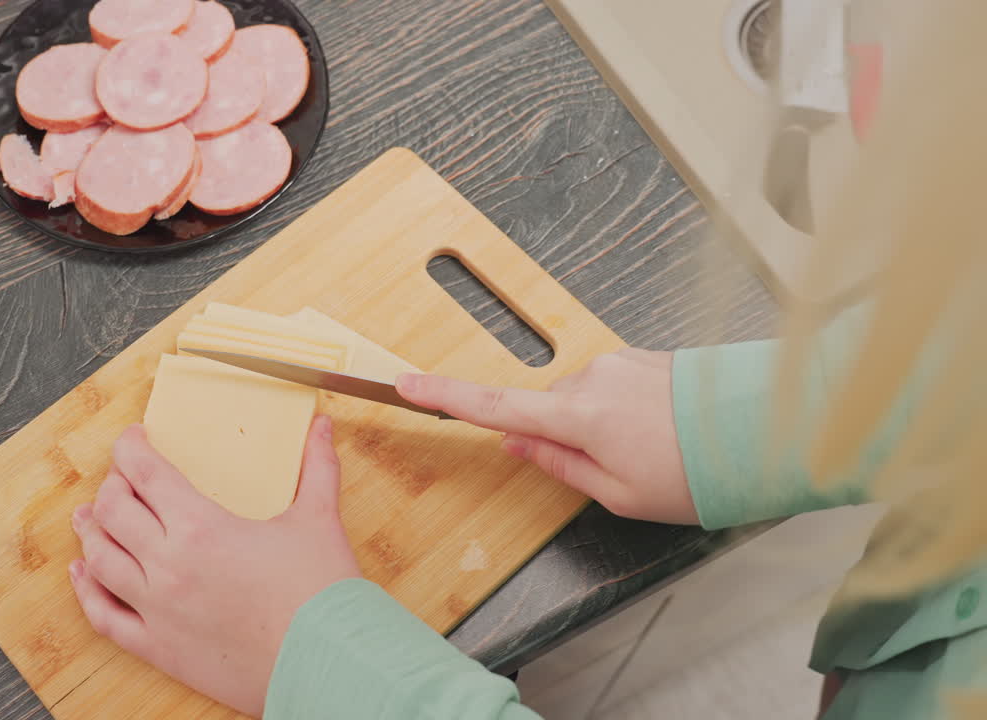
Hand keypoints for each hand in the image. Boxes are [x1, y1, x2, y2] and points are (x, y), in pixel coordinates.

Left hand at [69, 417, 360, 716]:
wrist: (326, 665)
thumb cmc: (323, 596)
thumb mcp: (319, 520)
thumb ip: (318, 468)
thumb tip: (322, 428)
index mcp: (201, 527)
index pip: (145, 472)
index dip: (130, 447)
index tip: (133, 439)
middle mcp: (168, 565)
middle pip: (113, 511)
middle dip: (112, 485)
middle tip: (122, 478)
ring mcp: (158, 610)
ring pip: (100, 560)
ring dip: (90, 531)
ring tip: (89, 516)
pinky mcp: (159, 648)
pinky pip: (105, 617)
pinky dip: (87, 592)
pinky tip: (84, 574)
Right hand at [397, 349, 697, 524]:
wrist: (765, 430)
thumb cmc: (695, 473)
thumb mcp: (620, 495)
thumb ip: (560, 466)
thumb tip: (518, 442)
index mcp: (578, 417)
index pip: (494, 407)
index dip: (445, 397)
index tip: (405, 384)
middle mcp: (591, 379)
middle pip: (547, 410)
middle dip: (564, 438)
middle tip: (616, 472)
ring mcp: (619, 362)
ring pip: (582, 399)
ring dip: (600, 426)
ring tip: (653, 452)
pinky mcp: (643, 355)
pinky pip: (613, 386)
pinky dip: (624, 411)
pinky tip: (662, 431)